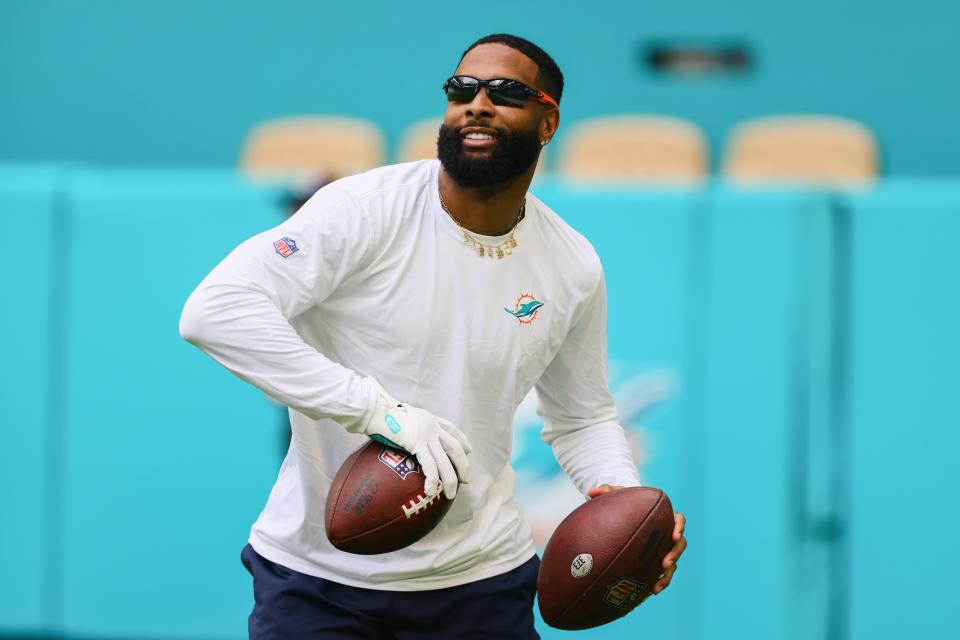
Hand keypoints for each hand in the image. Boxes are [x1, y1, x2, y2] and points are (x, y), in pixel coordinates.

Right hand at [358, 380, 471, 499]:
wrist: (374, 409)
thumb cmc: (379, 415)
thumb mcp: (399, 417)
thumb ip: (407, 427)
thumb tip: (401, 437)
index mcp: (429, 418)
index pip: (451, 429)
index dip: (462, 440)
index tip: (469, 450)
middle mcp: (431, 425)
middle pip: (454, 447)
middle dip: (463, 464)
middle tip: (466, 479)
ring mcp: (426, 434)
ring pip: (445, 460)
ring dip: (451, 479)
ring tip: (451, 494)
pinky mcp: (417, 443)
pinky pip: (429, 465)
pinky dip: (432, 479)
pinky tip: (431, 491)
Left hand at [587, 484, 686, 596]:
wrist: (624, 516)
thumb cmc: (624, 504)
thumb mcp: (617, 495)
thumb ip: (607, 491)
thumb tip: (591, 492)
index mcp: (664, 516)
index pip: (679, 519)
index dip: (679, 527)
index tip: (674, 534)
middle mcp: (666, 534)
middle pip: (679, 545)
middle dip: (674, 555)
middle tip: (665, 563)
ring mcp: (662, 549)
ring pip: (672, 564)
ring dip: (666, 576)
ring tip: (656, 587)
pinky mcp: (655, 562)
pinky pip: (659, 575)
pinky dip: (655, 583)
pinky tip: (646, 593)